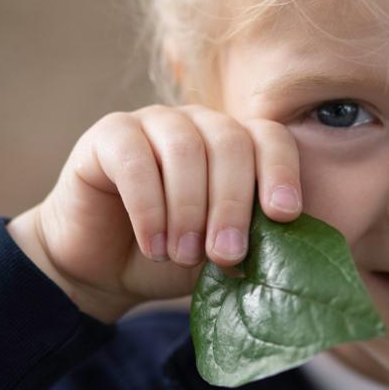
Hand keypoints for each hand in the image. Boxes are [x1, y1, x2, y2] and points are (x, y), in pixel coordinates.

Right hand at [7, 105, 302, 322]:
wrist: (103, 268)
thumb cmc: (172, 256)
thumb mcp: (219, 253)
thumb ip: (250, 241)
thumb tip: (284, 250)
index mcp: (235, 143)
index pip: (269, 137)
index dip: (280, 171)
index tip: (284, 214)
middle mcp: (198, 123)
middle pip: (230, 143)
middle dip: (233, 205)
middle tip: (227, 255)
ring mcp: (153, 121)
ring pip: (185, 149)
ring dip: (190, 210)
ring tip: (184, 255)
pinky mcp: (109, 135)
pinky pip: (136, 161)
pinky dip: (150, 209)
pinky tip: (155, 246)